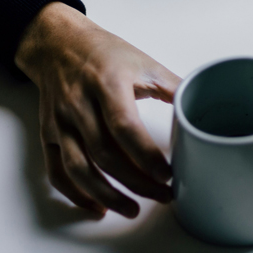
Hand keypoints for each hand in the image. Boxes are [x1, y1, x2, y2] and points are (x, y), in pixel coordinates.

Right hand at [16, 2, 180, 218]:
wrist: (57, 43)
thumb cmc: (104, 53)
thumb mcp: (144, 62)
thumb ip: (173, 87)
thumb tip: (203, 109)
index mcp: (107, 83)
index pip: (124, 127)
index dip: (146, 156)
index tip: (168, 175)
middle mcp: (79, 104)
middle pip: (105, 154)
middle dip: (136, 182)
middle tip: (163, 195)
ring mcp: (60, 122)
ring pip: (79, 168)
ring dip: (106, 195)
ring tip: (133, 209)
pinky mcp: (48, 134)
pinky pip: (57, 171)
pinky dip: (75, 194)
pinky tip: (98, 207)